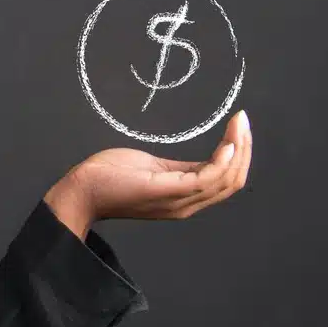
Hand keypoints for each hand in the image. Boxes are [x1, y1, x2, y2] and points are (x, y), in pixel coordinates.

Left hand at [44, 109, 251, 238]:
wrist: (83, 189)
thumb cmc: (112, 177)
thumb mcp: (155, 170)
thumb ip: (180, 170)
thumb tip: (200, 161)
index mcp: (185, 199)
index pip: (226, 181)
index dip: (239, 156)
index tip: (240, 127)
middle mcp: (187, 205)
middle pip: (232, 182)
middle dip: (244, 150)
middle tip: (243, 121)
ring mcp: (179, 201)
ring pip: (225, 179)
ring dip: (238, 149)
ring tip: (239, 124)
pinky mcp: (167, 191)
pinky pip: (206, 178)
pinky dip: (222, 160)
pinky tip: (227, 142)